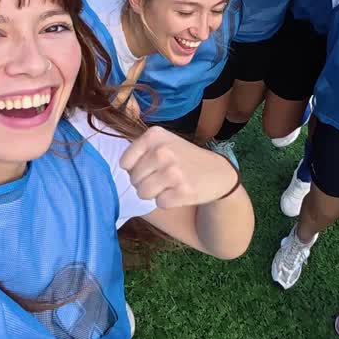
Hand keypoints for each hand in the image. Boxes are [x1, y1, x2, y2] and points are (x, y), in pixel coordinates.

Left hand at [119, 126, 237, 207]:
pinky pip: (159, 203)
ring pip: (142, 193)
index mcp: (154, 135)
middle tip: (163, 177)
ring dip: (154, 194)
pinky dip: (168, 201)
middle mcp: (163, 151)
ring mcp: (173, 171)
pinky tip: (180, 191)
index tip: (151, 167)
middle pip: (133, 179)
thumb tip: (121, 169)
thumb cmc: (182, 158)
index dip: (135, 169)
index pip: (125, 163)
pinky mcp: (183, 191)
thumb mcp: (162, 142)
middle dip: (144, 183)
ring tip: (169, 184)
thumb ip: (138, 151)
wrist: (217, 172)